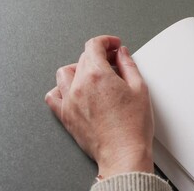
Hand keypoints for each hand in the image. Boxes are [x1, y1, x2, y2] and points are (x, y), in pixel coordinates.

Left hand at [45, 35, 153, 178]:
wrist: (123, 153)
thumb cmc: (133, 126)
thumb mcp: (140, 88)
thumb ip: (128, 65)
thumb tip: (121, 53)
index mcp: (97, 75)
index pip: (94, 45)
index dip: (106, 41)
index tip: (112, 45)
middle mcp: (79, 85)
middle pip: (83, 58)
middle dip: (98, 56)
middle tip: (112, 62)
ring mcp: (70, 101)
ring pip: (65, 73)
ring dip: (79, 69)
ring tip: (93, 75)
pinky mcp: (66, 116)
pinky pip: (53, 96)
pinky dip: (61, 89)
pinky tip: (73, 91)